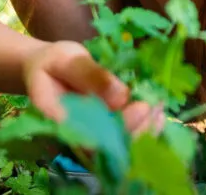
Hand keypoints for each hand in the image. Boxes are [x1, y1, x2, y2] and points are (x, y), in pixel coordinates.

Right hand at [24, 41, 162, 133]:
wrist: (44, 70)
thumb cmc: (52, 64)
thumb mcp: (65, 60)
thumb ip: (90, 75)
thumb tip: (122, 95)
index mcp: (58, 122)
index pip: (92, 135)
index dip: (120, 126)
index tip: (141, 107)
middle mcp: (75, 137)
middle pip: (111, 145)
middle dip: (139, 128)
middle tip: (156, 106)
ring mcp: (89, 137)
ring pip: (121, 144)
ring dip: (146, 129)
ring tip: (161, 107)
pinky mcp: (102, 131)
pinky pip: (126, 136)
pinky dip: (145, 126)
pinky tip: (160, 113)